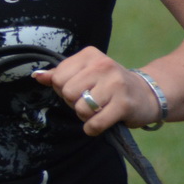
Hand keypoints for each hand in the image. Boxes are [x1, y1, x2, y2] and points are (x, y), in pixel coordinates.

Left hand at [31, 47, 159, 135]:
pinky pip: (94, 123)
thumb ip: (60, 74)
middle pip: (67, 93)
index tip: (80, 90)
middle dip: (73, 102)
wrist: (147, 94)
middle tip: (90, 101)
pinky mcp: (124, 104)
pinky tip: (100, 123)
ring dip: (85, 116)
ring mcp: (115, 84)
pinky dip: (93, 128)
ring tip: (98, 109)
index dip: (63, 89)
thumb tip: (37, 76)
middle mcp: (103, 65)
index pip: (57, 77)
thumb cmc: (109, 84)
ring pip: (80, 108)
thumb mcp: (85, 73)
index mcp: (89, 55)